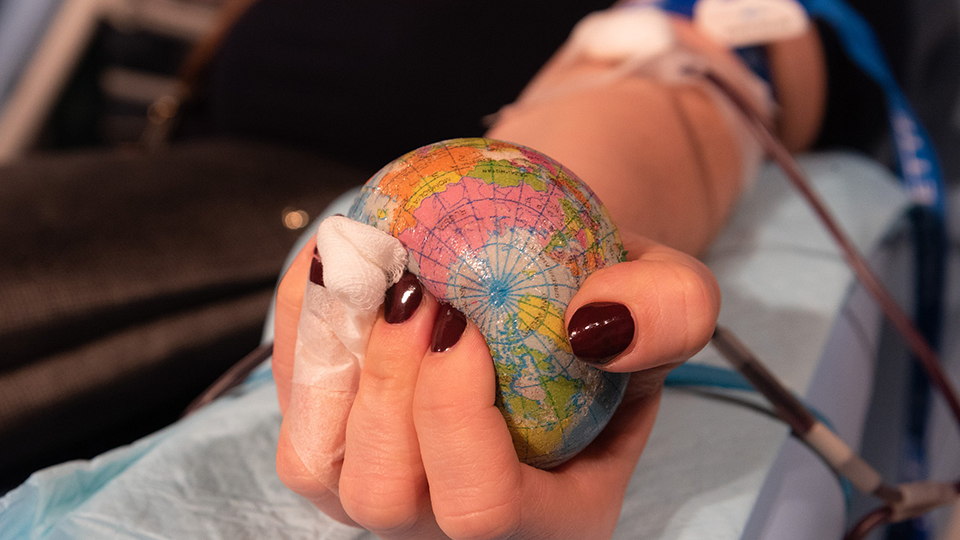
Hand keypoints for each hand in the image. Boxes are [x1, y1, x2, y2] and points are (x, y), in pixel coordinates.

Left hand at [272, 231, 718, 538]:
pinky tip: (336, 270)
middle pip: (385, 497)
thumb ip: (668, 310)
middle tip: (413, 286)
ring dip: (332, 361)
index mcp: (556, 516)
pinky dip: (300, 340)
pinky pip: (293, 418)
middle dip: (386, 382)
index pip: (484, 507)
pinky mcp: (340, 459)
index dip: (455, 414)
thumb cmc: (606, 303)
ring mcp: (391, 501)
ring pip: (318, 469)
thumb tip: (589, 325)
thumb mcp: (673, 292)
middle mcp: (461, 531)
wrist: (546, 291)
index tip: (462, 315)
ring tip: (370, 272)